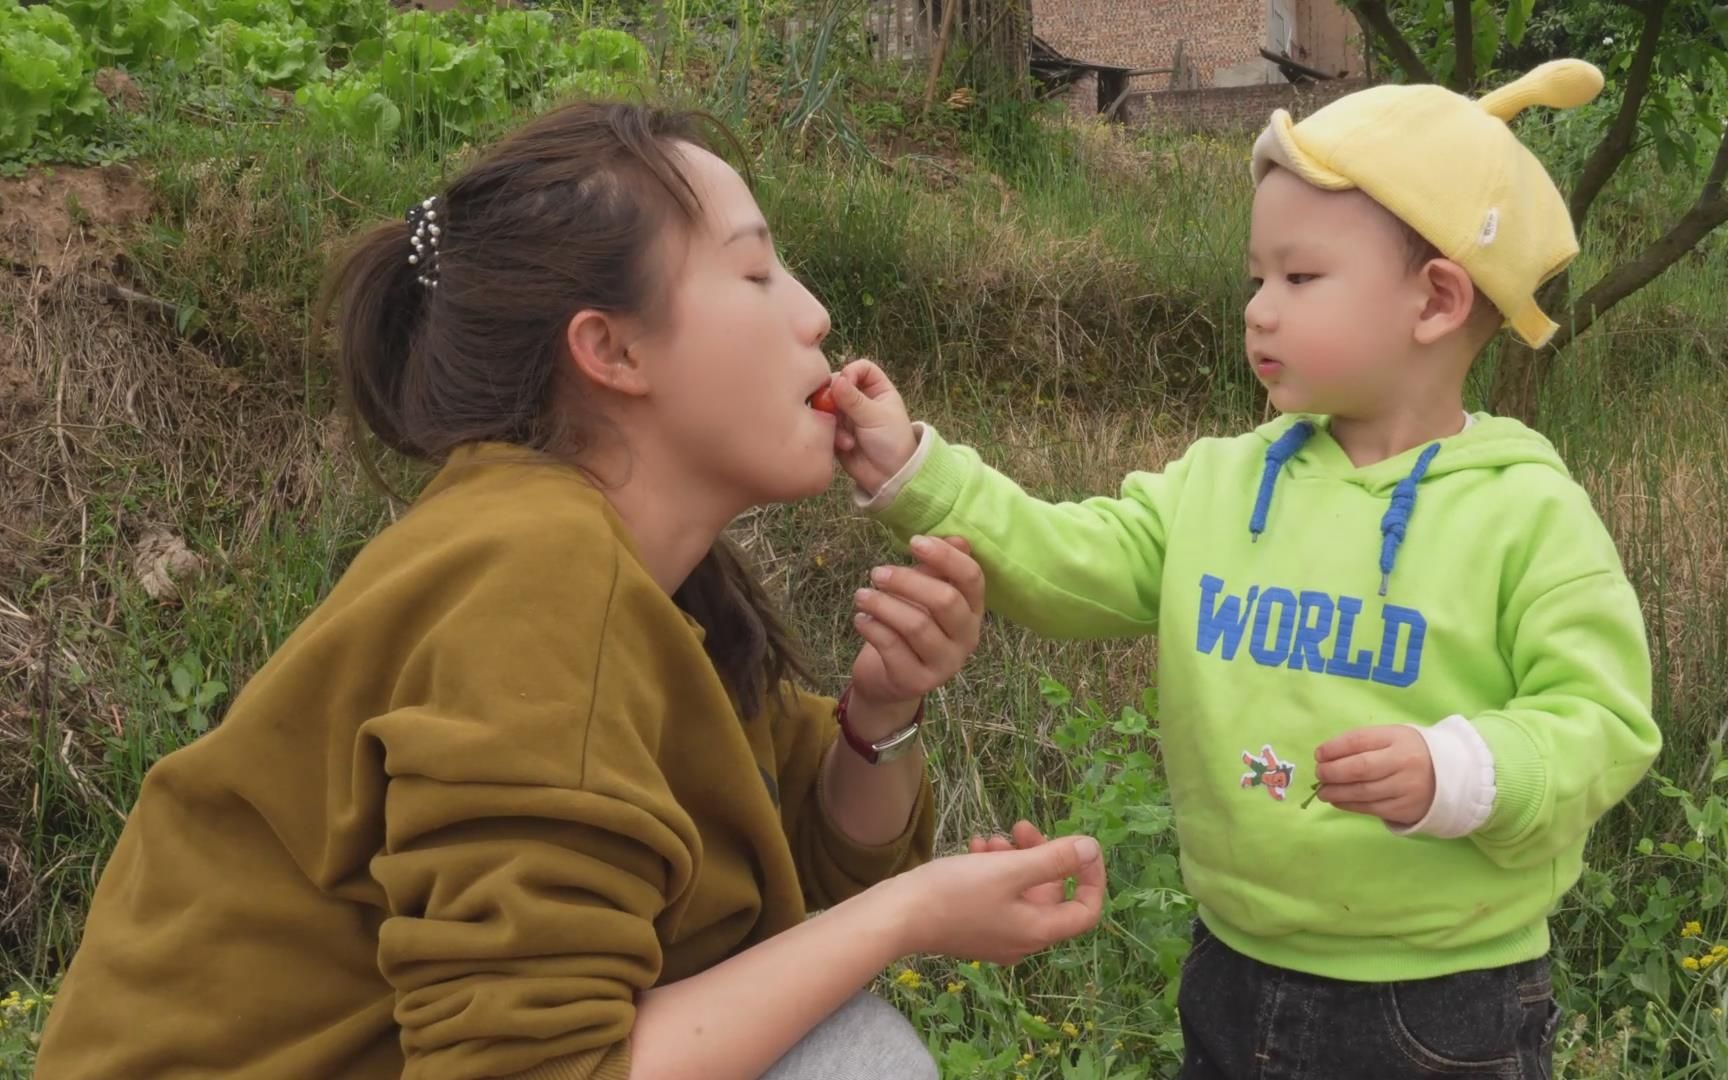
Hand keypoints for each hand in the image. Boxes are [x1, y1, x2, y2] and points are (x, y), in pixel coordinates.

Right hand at [829, 358, 918, 495]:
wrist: (890, 477)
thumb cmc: (892, 442)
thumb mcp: (875, 417)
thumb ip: (853, 399)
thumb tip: (836, 380)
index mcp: (878, 390)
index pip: (861, 368)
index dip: (851, 372)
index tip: (845, 383)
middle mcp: (861, 400)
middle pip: (838, 385)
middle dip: (834, 398)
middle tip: (833, 409)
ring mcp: (848, 417)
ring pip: (828, 406)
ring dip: (835, 420)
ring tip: (848, 438)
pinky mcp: (837, 433)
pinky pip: (825, 426)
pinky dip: (833, 435)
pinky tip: (846, 446)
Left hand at [848, 536, 982, 727]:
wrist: (889, 680)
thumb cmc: (906, 629)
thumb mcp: (922, 596)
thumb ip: (937, 570)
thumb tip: (956, 538)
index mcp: (973, 611)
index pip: (972, 578)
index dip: (946, 556)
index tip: (914, 541)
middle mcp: (966, 638)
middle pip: (946, 601)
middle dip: (908, 581)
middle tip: (877, 572)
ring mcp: (944, 664)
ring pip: (916, 625)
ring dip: (883, 604)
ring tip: (861, 595)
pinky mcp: (917, 681)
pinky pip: (893, 647)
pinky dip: (872, 627)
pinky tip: (860, 618)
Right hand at [887, 823, 1105, 964]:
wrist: (897, 917)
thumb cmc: (954, 893)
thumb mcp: (1009, 870)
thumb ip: (1054, 859)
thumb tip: (1092, 848)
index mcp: (1037, 931)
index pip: (1086, 910)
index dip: (1092, 877)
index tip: (1081, 847)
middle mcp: (1021, 941)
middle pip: (1050, 895)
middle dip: (1041, 856)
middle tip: (1021, 828)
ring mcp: (995, 937)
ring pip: (1020, 891)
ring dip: (1013, 859)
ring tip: (991, 838)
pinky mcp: (973, 928)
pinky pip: (996, 897)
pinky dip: (992, 871)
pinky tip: (975, 848)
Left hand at [1313, 725, 1435, 826]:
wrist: (1451, 777)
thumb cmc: (1410, 752)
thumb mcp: (1392, 738)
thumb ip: (1363, 743)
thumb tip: (1326, 756)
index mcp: (1398, 738)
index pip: (1360, 740)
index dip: (1335, 748)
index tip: (1319, 754)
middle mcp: (1404, 762)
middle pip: (1360, 767)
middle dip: (1333, 772)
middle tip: (1319, 774)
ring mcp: (1406, 787)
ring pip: (1363, 791)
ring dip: (1337, 792)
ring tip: (1323, 791)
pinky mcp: (1405, 808)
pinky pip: (1371, 808)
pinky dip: (1349, 805)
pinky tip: (1337, 800)